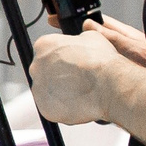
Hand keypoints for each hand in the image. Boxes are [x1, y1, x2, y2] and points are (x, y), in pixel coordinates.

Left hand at [30, 14, 145, 124]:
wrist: (109, 85)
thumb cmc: (101, 61)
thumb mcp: (91, 37)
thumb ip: (78, 39)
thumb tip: (80, 41)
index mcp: (43, 45)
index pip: (46, 52)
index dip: (61, 59)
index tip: (71, 65)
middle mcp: (36, 66)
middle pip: (44, 72)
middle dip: (58, 76)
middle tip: (76, 80)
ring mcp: (39, 88)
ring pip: (48, 91)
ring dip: (60, 92)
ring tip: (80, 93)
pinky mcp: (45, 108)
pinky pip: (52, 108)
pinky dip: (63, 108)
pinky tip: (78, 103)